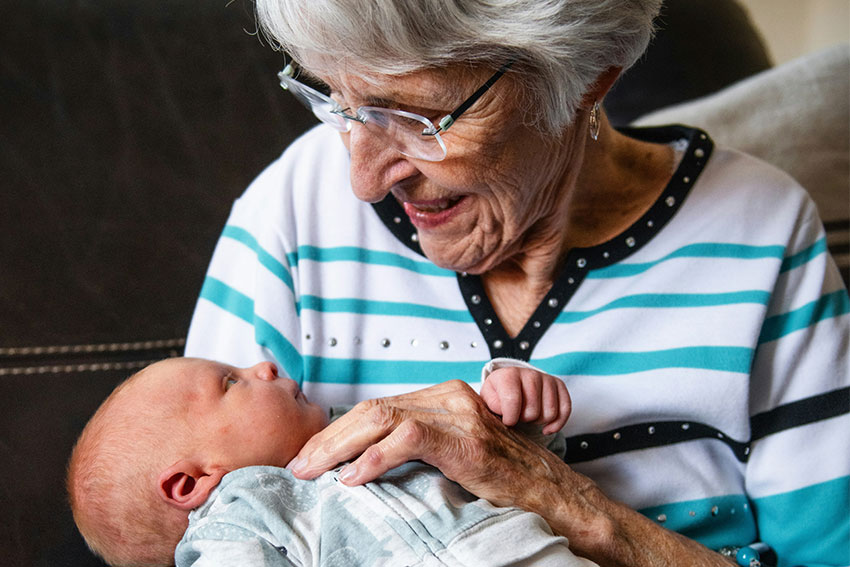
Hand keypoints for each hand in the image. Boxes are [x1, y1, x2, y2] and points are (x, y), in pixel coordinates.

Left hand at [287, 380, 564, 501]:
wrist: (550, 491)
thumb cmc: (501, 478)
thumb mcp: (452, 452)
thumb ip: (416, 444)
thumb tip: (362, 460)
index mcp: (442, 396)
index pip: (377, 406)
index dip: (338, 431)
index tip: (311, 455)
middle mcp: (448, 396)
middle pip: (372, 409)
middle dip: (329, 438)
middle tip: (299, 465)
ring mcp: (457, 414)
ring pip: (381, 418)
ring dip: (339, 448)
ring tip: (313, 472)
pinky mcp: (464, 439)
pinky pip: (406, 439)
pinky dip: (372, 459)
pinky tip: (352, 479)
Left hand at [479, 366, 570, 433]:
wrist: (512, 381)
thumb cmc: (499, 393)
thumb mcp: (488, 398)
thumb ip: (492, 405)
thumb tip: (506, 412)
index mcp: (509, 375)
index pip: (513, 401)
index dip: (510, 418)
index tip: (507, 421)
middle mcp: (530, 374)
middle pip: (532, 412)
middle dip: (524, 420)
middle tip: (518, 416)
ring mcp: (547, 379)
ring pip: (549, 414)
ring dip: (538, 421)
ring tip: (528, 415)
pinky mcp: (559, 386)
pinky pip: (565, 410)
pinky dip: (557, 424)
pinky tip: (546, 428)